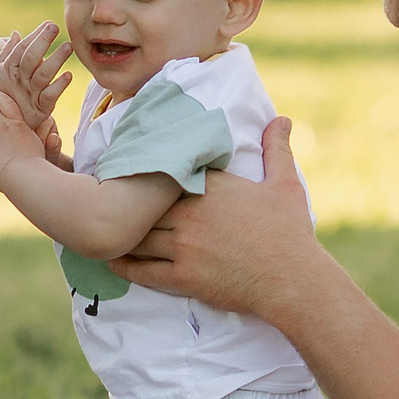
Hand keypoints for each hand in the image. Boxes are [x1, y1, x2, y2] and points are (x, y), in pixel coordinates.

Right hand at [0, 21, 71, 133]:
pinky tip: (68, 75)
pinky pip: (49, 96)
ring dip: (56, 60)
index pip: (22, 49)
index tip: (48, 24)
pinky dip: (59, 86)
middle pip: (30, 58)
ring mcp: (30, 95)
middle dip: (42, 41)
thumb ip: (8, 53)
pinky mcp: (40, 109)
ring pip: (42, 74)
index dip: (34, 36)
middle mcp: (19, 80)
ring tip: (69, 46)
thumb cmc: (0, 97)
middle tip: (54, 27)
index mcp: (9, 70)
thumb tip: (16, 33)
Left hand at [110, 119, 320, 319]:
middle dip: (129, 203)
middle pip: (145, 204)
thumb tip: (281, 118)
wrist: (292, 280)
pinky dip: (123, 265)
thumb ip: (276, 149)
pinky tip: (112, 259)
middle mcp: (190, 213)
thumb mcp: (286, 184)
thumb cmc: (290, 231)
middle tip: (110, 201)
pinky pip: (142, 270)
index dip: (149, 175)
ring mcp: (183, 246)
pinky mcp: (182, 277)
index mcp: (210, 187)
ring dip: (122, 233)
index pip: (167, 174)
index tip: (134, 173)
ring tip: (106, 228)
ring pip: (138, 236)